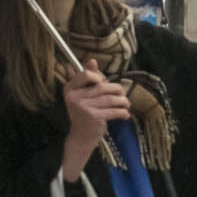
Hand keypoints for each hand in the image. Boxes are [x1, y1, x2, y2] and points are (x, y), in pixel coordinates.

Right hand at [61, 59, 129, 180]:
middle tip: (122, 96)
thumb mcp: (85, 94)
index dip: (100, 77)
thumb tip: (92, 60)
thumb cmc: (85, 112)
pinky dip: (123, 112)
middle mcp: (74, 97)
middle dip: (117, 89)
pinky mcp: (93, 117)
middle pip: (103, 86)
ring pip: (111, 98)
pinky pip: (114, 110)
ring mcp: (83, 107)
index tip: (104, 84)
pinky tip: (125, 114)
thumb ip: (89, 77)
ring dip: (123, 101)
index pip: (87, 74)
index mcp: (70, 88)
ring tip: (126, 104)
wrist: (81, 137)